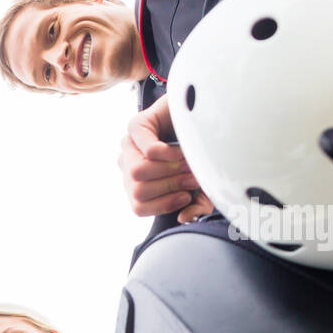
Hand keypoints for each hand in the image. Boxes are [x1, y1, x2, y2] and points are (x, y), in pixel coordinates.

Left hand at [118, 94, 213, 223]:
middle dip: (171, 187)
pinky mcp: (136, 125)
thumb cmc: (201, 152)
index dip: (164, 205)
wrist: (203, 114)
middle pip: (138, 192)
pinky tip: (181, 150)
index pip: (138, 207)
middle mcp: (129, 165)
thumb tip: (184, 217)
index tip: (187, 195)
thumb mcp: (202, 184)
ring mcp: (129, 145)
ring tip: (189, 162)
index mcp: (138, 183)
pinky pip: (148, 150)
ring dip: (170, 171)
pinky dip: (168, 154)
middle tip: (193, 176)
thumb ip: (196, 205)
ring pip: (138, 172)